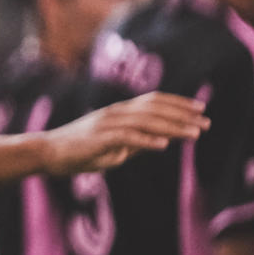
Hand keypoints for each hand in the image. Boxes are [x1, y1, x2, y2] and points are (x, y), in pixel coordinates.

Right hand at [39, 91, 206, 174]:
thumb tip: (157, 142)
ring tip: (194, 134)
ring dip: (173, 127)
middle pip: (154, 109)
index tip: (200, 109)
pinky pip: (127, 137)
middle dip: (183, 115)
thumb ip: (133, 142)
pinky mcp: (98, 139)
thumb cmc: (78, 152)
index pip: (153, 101)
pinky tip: (164, 144)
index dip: (178, 103)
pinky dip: (147, 140)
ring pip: (146, 122)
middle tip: (206, 122)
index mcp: (118, 112)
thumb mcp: (111, 146)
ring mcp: (106, 124)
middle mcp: (115, 113)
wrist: (46, 153)